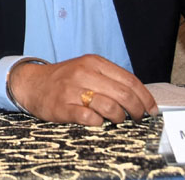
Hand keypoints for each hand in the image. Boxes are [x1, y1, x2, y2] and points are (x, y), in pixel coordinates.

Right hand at [10, 54, 158, 125]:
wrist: (32, 84)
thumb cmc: (65, 80)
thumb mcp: (87, 70)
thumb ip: (110, 78)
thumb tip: (139, 97)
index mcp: (94, 62)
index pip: (129, 80)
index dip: (145, 97)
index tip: (151, 109)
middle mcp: (83, 73)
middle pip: (123, 94)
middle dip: (136, 110)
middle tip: (138, 118)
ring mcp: (72, 90)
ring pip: (109, 106)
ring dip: (119, 117)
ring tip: (118, 120)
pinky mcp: (62, 106)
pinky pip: (89, 118)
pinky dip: (99, 123)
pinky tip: (98, 122)